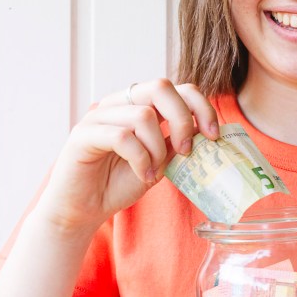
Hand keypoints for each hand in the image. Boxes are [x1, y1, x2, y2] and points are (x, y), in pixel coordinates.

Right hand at [37, 79, 219, 233]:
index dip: (201, 107)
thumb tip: (206, 132)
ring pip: (143, 115)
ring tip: (154, 171)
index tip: (213, 135)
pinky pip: (122, 137)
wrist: (84, 209)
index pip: (178, 88)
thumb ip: (178, 143)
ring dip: (157, 149)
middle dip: (182, 120)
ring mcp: (98, 116)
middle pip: (160, 87)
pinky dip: (140, 160)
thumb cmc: (119, 183)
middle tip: (186, 150)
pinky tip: (142, 176)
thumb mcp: (160, 161)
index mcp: (140, 105)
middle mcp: (119, 104)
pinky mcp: (83, 135)